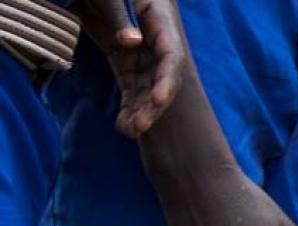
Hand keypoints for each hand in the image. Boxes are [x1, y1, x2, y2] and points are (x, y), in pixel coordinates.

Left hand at [78, 0, 185, 136]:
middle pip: (162, 80)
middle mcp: (156, 45)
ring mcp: (143, 57)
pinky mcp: (128, 66)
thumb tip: (133, 42)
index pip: (171, 57)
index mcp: (160, 25)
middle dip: (153, 106)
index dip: (167, 80)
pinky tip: (122, 126)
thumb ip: (122, 18)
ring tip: (129, 131)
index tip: (159, 100)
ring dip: (141, 112)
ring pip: (148, 90)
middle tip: (140, 126)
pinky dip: (128, 109)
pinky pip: (132, 91)